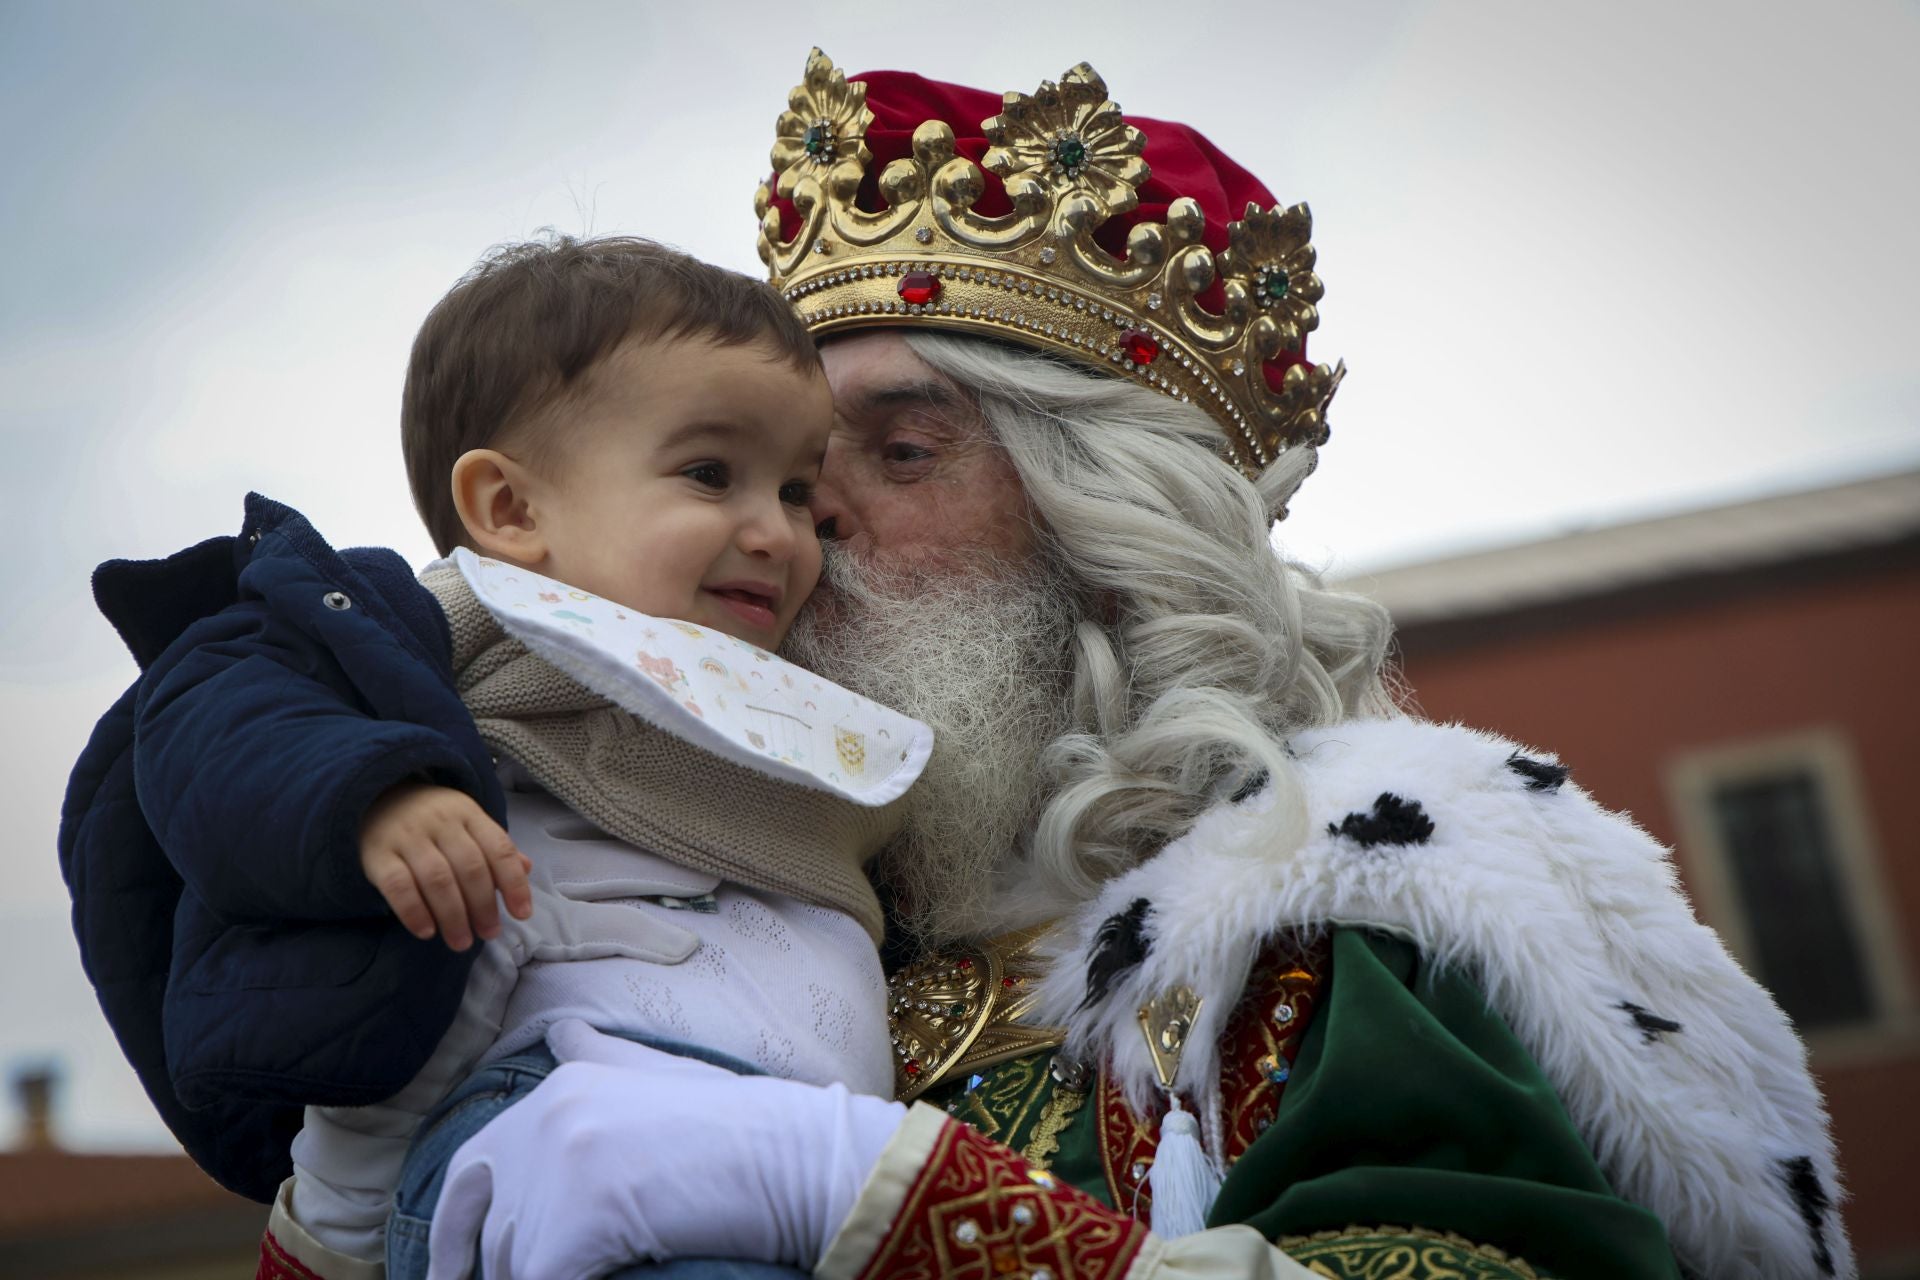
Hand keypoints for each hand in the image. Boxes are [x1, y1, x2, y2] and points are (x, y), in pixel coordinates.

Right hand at [359, 782, 531, 949]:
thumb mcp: (467, 824)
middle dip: (483, 906)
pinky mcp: (377, 854)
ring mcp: (407, 836)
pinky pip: (398, 886)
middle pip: (470, 868)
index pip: (498, 848)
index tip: (522, 914)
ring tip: (461, 942)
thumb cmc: (432, 820)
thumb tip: (526, 869)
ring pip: (437, 879)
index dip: (514, 883)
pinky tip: (426, 931)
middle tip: (489, 933)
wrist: (375, 798)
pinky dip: (414, 912)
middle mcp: (440, 822)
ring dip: (453, 916)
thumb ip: (494, 848)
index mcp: (468, 813)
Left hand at [426, 1021, 905, 1279]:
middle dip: (491, 1269)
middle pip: (492, 1229)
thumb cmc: (738, 1128)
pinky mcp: (572, 1232)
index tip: (451, 1269)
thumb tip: (558, 1031)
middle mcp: (545, 1124)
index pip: (469, 1170)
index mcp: (560, 1091)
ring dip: (538, 1277)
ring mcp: (557, 1176)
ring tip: (590, 1271)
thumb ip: (599, 1054)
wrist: (788, 1156)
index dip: (454, 1229)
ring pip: (514, 1267)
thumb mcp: (659, 1075)